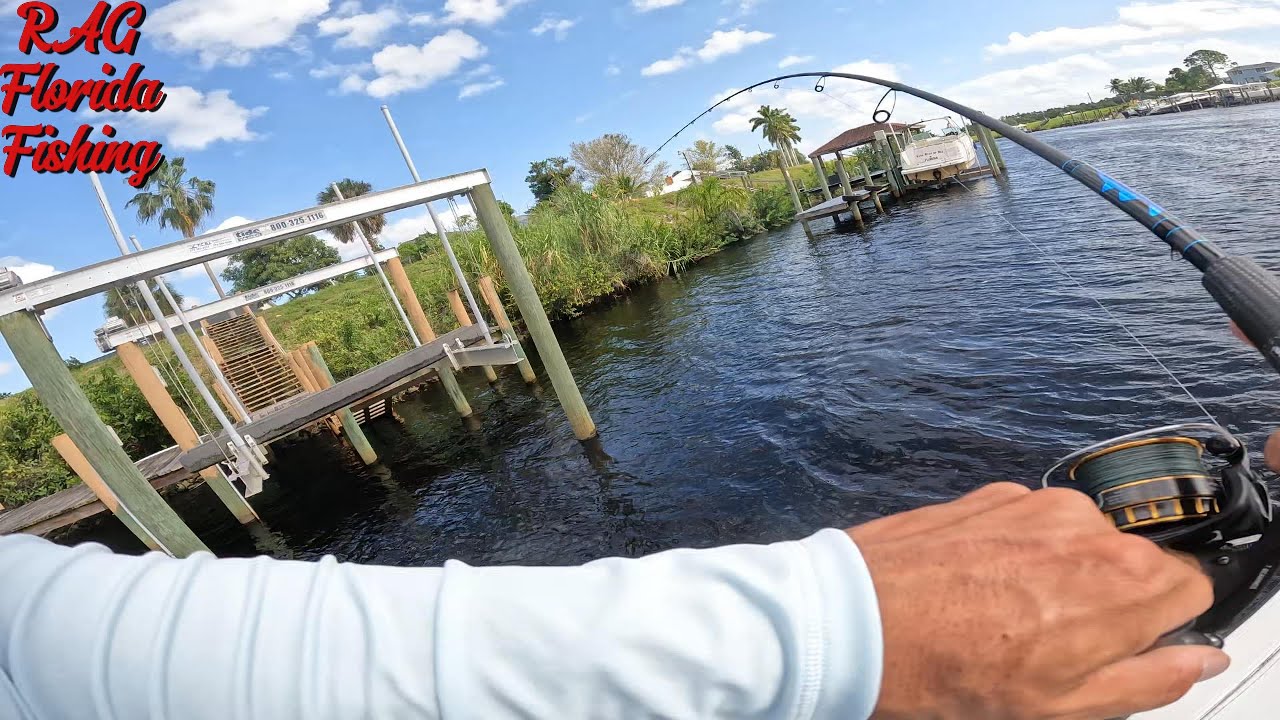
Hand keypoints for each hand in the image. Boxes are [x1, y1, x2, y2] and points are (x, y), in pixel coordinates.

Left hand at [849, 483, 1225, 719]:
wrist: (855, 622)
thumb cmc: (947, 670)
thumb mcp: (1063, 705)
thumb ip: (1148, 678)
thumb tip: (1196, 658)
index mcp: (1121, 580)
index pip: (1190, 588)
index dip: (1163, 623)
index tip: (1131, 646)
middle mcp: (1085, 527)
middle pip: (1131, 564)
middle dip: (1106, 601)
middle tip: (1052, 644)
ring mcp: (1032, 504)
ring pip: (1078, 543)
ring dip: (1056, 576)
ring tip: (1002, 619)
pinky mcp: (988, 496)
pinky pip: (1027, 526)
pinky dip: (1013, 554)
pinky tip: (974, 592)